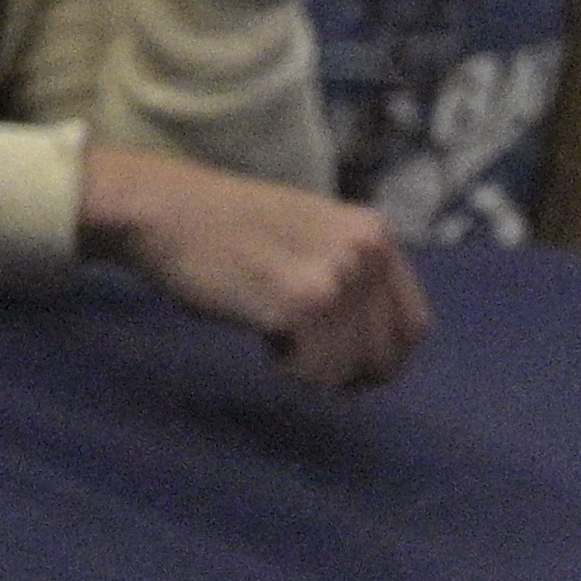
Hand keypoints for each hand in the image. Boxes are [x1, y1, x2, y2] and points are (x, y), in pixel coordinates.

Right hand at [77, 144, 429, 389]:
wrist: (166, 209)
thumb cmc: (229, 230)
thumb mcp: (315, 237)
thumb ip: (355, 276)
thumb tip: (383, 349)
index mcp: (375, 234)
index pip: (414, 326)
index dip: (384, 358)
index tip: (352, 370)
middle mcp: (366, 252)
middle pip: (384, 356)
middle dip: (345, 370)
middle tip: (303, 355)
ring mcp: (336, 277)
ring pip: (347, 369)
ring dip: (310, 365)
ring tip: (275, 326)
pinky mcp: (300, 304)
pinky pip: (312, 371)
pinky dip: (286, 365)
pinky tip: (261, 331)